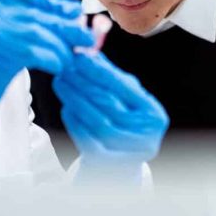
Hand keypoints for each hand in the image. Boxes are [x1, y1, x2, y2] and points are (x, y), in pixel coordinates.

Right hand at [0, 0, 94, 134]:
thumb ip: (16, 33)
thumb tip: (56, 25)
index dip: (52, 4)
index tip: (73, 14)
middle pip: (34, 12)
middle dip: (65, 24)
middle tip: (87, 36)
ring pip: (36, 30)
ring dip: (61, 44)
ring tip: (74, 57)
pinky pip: (32, 49)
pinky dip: (51, 56)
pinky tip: (59, 66)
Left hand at [54, 52, 168, 171]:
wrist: (116, 166)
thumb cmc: (121, 124)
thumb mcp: (123, 99)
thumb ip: (110, 76)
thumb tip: (89, 48)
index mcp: (154, 115)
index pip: (125, 88)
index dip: (101, 71)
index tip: (81, 56)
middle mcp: (146, 135)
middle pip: (110, 104)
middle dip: (84, 83)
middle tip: (65, 68)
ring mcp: (127, 152)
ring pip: (97, 120)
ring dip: (76, 99)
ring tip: (61, 83)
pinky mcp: (107, 163)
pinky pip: (87, 138)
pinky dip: (74, 121)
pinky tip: (66, 107)